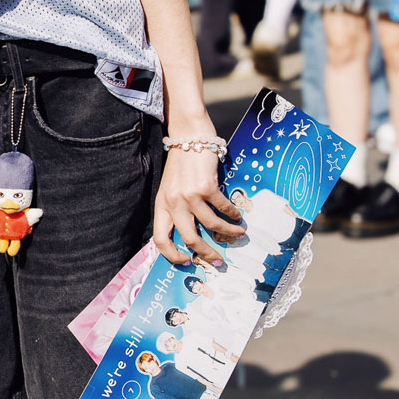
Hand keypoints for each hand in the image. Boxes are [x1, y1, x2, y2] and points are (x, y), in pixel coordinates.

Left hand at [153, 143, 242, 266]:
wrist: (189, 136)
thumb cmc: (182, 164)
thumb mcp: (171, 189)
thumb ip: (177, 209)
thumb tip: (193, 234)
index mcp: (162, 205)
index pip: (160, 239)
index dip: (172, 255)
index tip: (186, 262)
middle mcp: (173, 203)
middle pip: (189, 238)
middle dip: (206, 253)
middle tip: (218, 260)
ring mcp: (189, 195)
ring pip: (211, 225)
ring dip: (228, 233)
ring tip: (238, 233)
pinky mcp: (206, 187)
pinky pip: (223, 207)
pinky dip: (233, 214)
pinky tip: (238, 215)